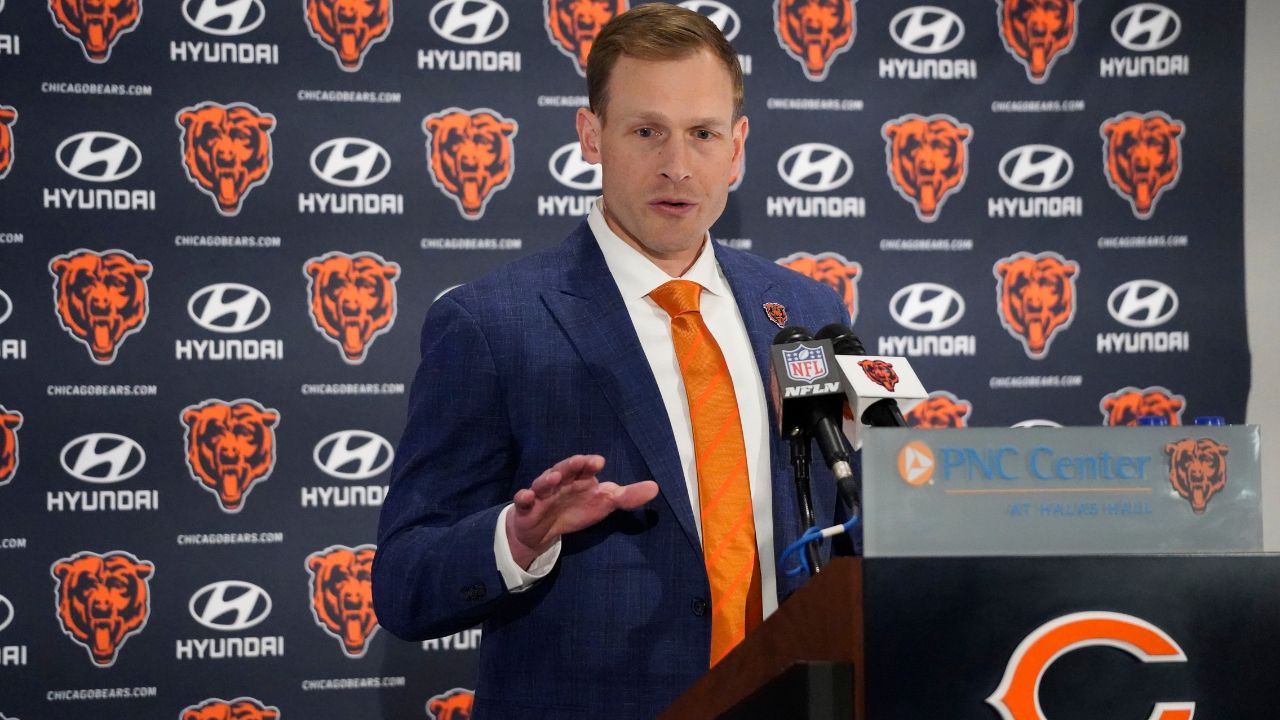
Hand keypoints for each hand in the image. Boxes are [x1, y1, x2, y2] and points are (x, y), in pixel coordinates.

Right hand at [505, 454, 658, 569]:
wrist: (544, 528)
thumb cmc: (576, 508)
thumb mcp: (604, 503)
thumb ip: (627, 496)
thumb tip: (655, 487)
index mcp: (579, 478)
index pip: (584, 467)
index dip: (589, 464)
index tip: (598, 462)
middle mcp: (561, 482)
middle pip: (564, 470)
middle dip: (571, 465)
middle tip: (580, 461)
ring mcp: (542, 493)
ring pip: (543, 483)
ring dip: (548, 479)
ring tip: (554, 477)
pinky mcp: (527, 507)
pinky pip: (523, 500)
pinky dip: (524, 497)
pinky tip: (526, 496)